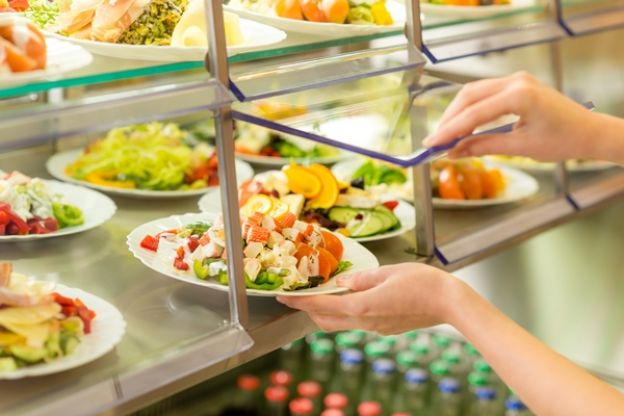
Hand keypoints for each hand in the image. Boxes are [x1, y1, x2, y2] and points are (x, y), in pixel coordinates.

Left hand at [276, 263, 460, 334]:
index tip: (283, 298)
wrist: (450, 304)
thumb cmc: (424, 283)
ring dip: (328, 311)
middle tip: (301, 295)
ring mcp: (376, 328)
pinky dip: (347, 311)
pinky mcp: (386, 328)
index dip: (300, 303)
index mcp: (363, 306)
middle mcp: (366, 322)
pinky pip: (358, 321)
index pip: (322, 307)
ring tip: (324, 293)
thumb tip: (342, 282)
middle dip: (310, 310)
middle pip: (326, 321)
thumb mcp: (388, 272)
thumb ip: (361, 278)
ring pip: (341, 323)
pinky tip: (353, 297)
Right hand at [422, 72, 601, 161]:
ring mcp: (516, 80)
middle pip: (468, 97)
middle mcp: (516, 81)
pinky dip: (470, 110)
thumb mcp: (521, 147)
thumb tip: (454, 152)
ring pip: (473, 93)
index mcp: (520, 95)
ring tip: (445, 136)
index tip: (431, 144)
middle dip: (449, 120)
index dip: (449, 130)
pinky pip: (484, 94)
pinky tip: (462, 126)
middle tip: (434, 141)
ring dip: (457, 113)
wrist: (589, 131)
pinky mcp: (516, 84)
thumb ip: (484, 147)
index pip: (474, 113)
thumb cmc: (563, 140)